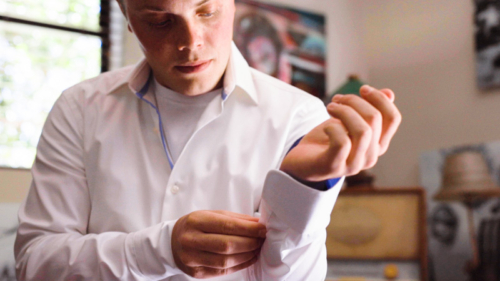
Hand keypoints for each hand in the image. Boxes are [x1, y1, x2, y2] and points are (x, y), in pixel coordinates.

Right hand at [172, 210, 266, 278]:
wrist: (172, 241)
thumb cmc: (196, 225)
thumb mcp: (212, 215)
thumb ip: (235, 219)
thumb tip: (258, 224)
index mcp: (196, 221)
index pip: (226, 226)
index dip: (248, 229)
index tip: (263, 229)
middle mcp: (191, 240)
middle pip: (227, 245)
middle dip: (250, 243)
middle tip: (262, 240)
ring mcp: (192, 259)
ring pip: (225, 261)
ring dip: (247, 255)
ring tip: (258, 249)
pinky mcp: (196, 273)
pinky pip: (222, 271)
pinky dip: (240, 265)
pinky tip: (249, 258)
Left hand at [280, 85, 401, 181]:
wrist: (302, 161)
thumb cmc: (327, 139)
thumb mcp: (349, 120)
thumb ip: (368, 109)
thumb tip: (389, 93)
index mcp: (378, 145)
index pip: (393, 118)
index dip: (379, 99)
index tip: (362, 89)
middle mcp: (371, 157)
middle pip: (374, 119)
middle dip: (354, 101)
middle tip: (337, 100)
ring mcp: (354, 165)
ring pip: (362, 131)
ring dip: (344, 111)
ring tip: (330, 107)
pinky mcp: (334, 167)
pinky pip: (342, 142)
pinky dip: (333, 127)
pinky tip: (326, 126)